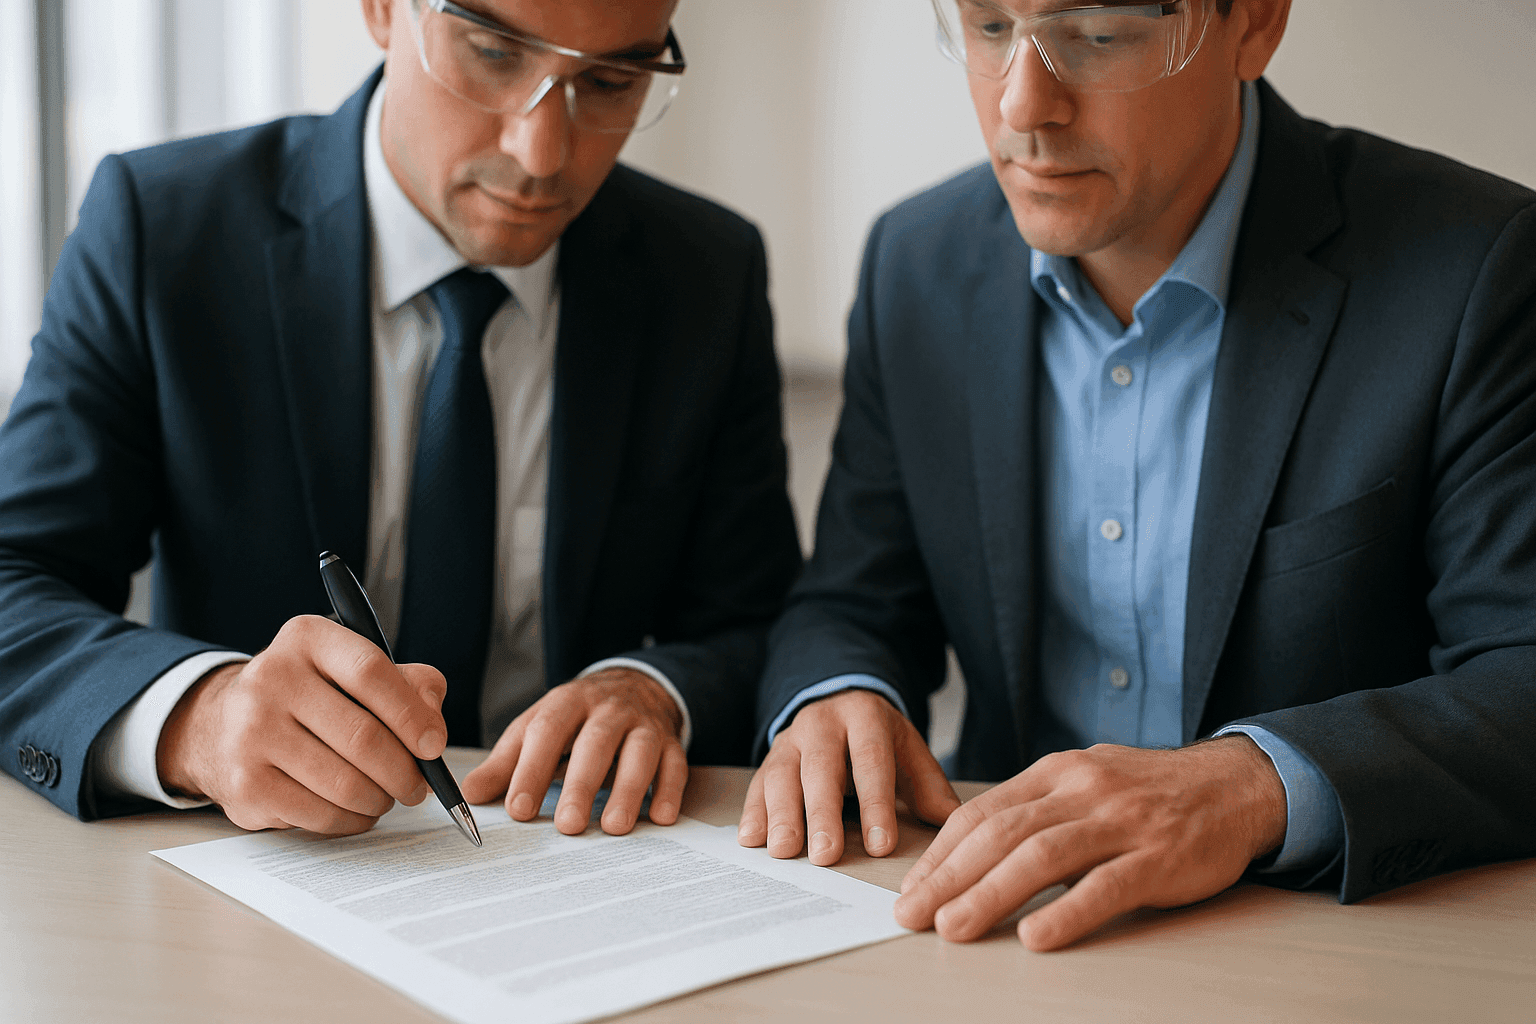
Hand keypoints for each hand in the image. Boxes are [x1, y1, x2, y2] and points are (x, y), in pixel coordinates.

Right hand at [157, 615, 448, 834]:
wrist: (223, 726)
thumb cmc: (312, 698)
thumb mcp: (356, 671)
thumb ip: (410, 685)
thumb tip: (433, 732)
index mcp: (307, 639)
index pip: (370, 672)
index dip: (412, 714)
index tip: (434, 746)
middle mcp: (271, 679)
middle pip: (362, 737)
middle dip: (404, 772)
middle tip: (419, 786)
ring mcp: (251, 733)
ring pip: (345, 784)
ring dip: (380, 800)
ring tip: (387, 796)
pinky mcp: (245, 784)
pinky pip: (320, 814)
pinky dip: (351, 820)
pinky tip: (356, 810)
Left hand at [461, 668, 686, 835]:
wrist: (634, 686)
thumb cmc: (577, 718)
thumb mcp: (539, 728)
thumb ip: (508, 762)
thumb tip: (470, 795)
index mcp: (567, 702)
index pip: (546, 731)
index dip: (531, 769)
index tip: (518, 808)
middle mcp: (607, 709)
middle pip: (595, 742)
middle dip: (580, 784)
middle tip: (567, 825)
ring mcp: (643, 724)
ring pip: (639, 752)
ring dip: (629, 789)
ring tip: (614, 826)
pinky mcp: (670, 741)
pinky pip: (675, 764)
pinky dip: (670, 790)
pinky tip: (661, 817)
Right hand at [738, 689, 960, 864]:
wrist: (838, 701)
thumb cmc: (878, 739)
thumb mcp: (908, 750)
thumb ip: (929, 785)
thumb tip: (951, 824)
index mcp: (865, 717)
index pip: (871, 760)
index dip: (876, 803)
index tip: (880, 845)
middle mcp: (822, 723)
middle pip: (821, 768)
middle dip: (822, 814)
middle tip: (826, 856)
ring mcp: (791, 738)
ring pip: (782, 774)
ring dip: (781, 814)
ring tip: (784, 851)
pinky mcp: (769, 756)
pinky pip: (757, 784)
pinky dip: (753, 812)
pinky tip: (751, 839)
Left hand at [892, 737, 1287, 949]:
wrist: (1235, 785)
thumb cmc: (1149, 792)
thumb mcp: (1086, 780)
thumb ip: (1036, 807)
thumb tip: (970, 846)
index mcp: (1057, 772)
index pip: (983, 812)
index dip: (941, 853)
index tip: (911, 888)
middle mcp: (1082, 790)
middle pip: (1001, 834)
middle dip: (949, 877)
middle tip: (912, 915)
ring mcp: (1121, 822)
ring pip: (1041, 857)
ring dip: (989, 894)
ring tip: (953, 927)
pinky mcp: (1159, 857)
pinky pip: (1105, 887)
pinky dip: (1067, 913)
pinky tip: (1035, 937)